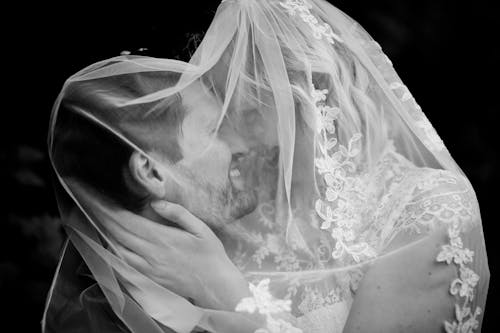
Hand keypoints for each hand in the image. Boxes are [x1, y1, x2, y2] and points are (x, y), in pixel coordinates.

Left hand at [102, 200, 249, 310]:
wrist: (215, 285)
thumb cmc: (211, 254)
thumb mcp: (201, 229)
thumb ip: (178, 214)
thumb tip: (154, 203)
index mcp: (163, 238)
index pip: (129, 221)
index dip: (111, 210)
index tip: (99, 198)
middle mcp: (151, 253)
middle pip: (120, 232)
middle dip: (103, 216)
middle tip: (90, 203)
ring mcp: (148, 267)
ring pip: (119, 247)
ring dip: (107, 231)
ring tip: (97, 217)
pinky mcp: (149, 276)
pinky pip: (126, 261)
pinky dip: (115, 248)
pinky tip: (111, 240)